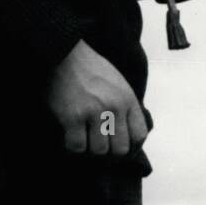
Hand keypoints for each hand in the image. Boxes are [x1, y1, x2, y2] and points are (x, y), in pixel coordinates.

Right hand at [47, 40, 148, 155]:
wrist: (66, 54)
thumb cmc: (90, 68)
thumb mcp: (118, 83)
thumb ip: (125, 106)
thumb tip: (126, 133)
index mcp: (128, 99)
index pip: (139, 135)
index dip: (129, 143)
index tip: (118, 142)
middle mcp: (114, 108)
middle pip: (120, 149)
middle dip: (109, 149)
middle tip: (98, 141)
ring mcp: (94, 113)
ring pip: (98, 150)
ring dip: (89, 146)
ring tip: (83, 135)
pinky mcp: (72, 117)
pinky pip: (77, 146)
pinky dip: (73, 144)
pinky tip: (70, 134)